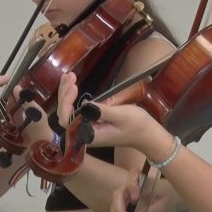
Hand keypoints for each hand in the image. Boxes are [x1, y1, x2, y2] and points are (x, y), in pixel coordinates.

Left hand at [58, 72, 172, 158]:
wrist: (147, 133)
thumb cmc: (137, 126)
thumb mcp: (122, 116)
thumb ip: (103, 112)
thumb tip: (85, 105)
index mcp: (90, 135)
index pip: (67, 121)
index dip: (66, 104)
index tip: (74, 88)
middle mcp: (85, 132)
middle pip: (65, 114)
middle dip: (65, 94)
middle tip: (70, 76)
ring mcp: (87, 126)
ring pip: (68, 110)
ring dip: (66, 92)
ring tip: (69, 75)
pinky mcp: (91, 120)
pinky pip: (77, 108)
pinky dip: (72, 95)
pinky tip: (72, 83)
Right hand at [111, 169, 181, 211]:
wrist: (177, 200)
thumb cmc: (173, 197)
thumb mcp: (164, 205)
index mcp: (145, 182)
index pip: (133, 175)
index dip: (131, 185)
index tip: (136, 198)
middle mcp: (133, 187)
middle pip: (118, 195)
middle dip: (119, 210)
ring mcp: (129, 197)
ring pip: (116, 205)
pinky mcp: (129, 206)